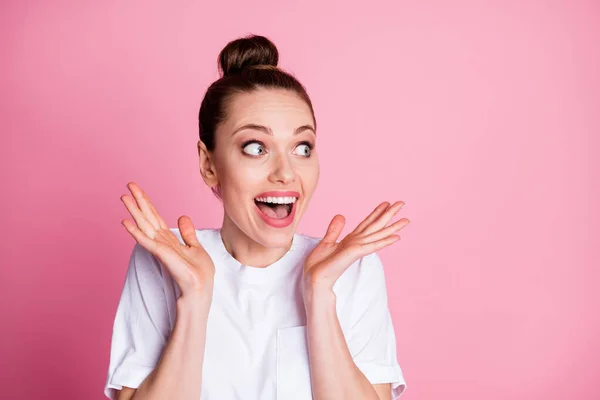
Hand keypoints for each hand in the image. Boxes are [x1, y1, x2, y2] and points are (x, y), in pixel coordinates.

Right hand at [120, 181, 214, 296]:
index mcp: (169, 240)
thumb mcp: (196, 248)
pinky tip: (126, 222)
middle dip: (139, 202)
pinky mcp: (163, 257)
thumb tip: (182, 216)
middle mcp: (162, 243)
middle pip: (148, 218)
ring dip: (134, 212)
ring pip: (145, 226)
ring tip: (124, 197)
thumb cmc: (198, 274)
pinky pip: (148, 242)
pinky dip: (136, 232)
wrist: (200, 293)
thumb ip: (187, 234)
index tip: (136, 188)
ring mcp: (161, 249)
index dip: (147, 202)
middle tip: (128, 185)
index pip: (155, 217)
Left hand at [303, 201, 409, 291]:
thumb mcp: (326, 242)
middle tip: (402, 203)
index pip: (366, 223)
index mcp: (350, 239)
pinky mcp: (355, 253)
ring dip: (393, 226)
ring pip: (379, 234)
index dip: (376, 212)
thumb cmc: (319, 265)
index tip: (386, 203)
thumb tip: (341, 215)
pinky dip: (385, 241)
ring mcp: (358, 248)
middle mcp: (357, 242)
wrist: (315, 279)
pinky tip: (397, 237)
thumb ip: (335, 230)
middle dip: (389, 214)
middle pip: (376, 225)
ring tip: (407, 219)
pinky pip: (373, 245)